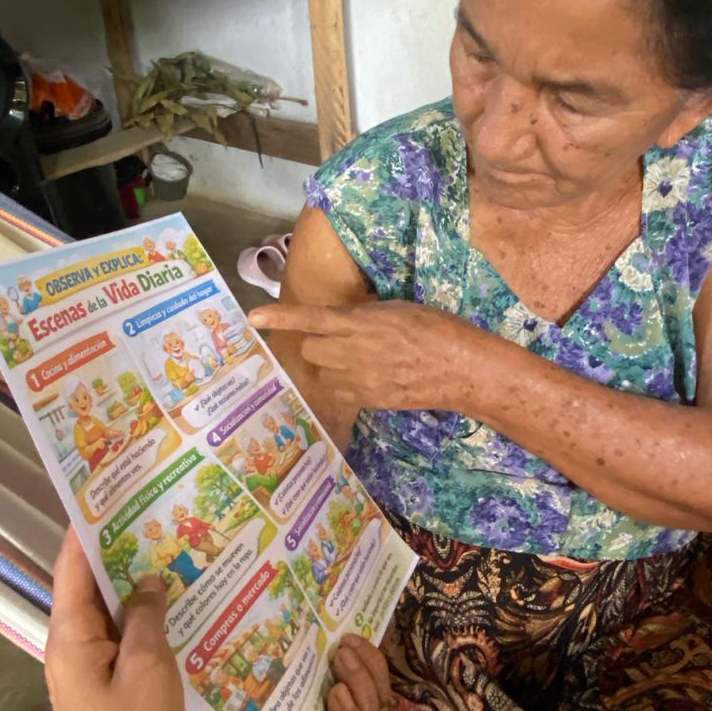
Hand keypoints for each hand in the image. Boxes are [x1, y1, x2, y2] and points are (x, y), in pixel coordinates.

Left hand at [45, 528, 183, 710]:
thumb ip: (147, 618)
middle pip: (91, 585)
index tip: (118, 489)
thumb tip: (149, 582)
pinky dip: (146, 620)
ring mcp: (86, 669)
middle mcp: (71, 646)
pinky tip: (180, 610)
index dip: (92, 526)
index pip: (73, 565)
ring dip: (140, 586)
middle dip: (124, 550)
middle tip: (166, 515)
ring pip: (111, 613)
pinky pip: (123, 641)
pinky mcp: (105, 689)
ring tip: (180, 551)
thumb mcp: (149, 670)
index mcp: (70, 635)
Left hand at [249, 300, 482, 413]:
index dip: (280, 318)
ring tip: (358, 360)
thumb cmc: (434, 328)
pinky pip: (338, 392)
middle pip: (310, 349)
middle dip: (319, 343)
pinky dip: (345, 385)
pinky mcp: (366, 400)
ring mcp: (357, 379)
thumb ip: (362, 317)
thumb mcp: (395, 310)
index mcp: (359, 322)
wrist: (457, 367)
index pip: (310, 318)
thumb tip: (342, 322)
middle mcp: (352, 351)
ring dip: (331, 366)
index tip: (253, 318)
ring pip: (322, 373)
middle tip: (342, 340)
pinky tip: (368, 378)